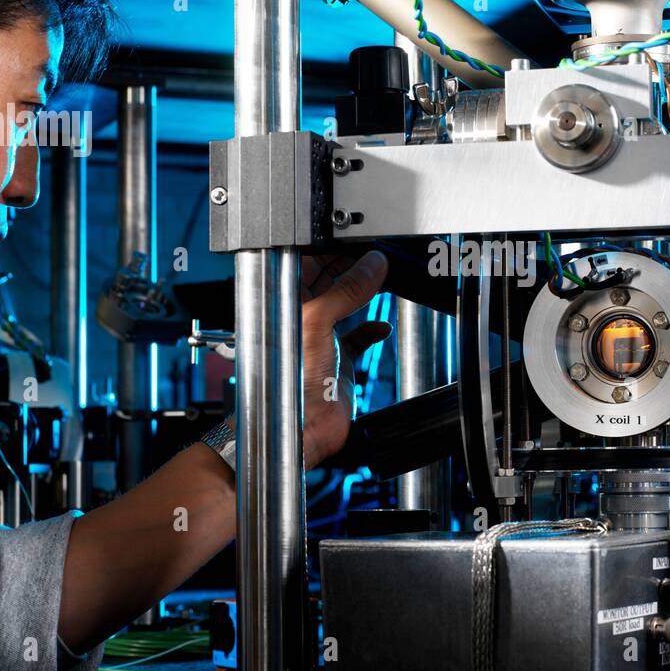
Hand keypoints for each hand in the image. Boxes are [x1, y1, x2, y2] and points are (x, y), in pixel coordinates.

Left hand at [301, 251, 389, 467]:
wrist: (300, 429)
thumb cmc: (288, 381)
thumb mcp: (317, 323)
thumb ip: (346, 290)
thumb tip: (371, 265)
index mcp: (284, 301)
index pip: (307, 262)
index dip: (330, 249)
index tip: (356, 240)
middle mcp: (303, 316)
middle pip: (330, 279)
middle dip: (353, 266)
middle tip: (376, 256)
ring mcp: (322, 337)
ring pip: (347, 303)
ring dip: (366, 293)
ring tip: (384, 278)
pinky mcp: (339, 359)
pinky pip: (359, 336)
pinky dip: (373, 329)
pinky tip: (382, 327)